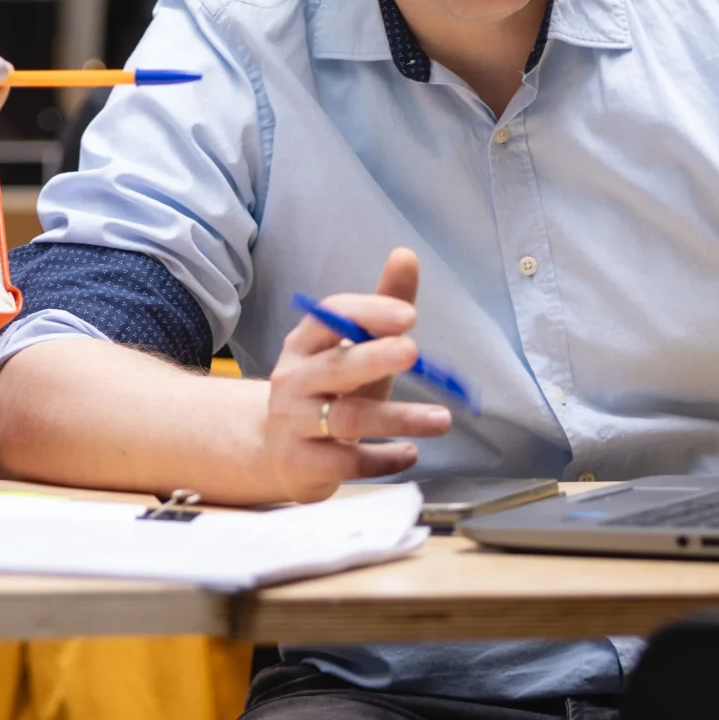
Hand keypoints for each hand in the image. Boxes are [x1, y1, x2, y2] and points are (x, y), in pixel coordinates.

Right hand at [260, 248, 450, 502]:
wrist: (276, 451)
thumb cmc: (326, 392)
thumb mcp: (351, 351)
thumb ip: (380, 309)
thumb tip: (406, 254)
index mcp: (304, 344)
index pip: (330, 317)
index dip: (368, 314)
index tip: (409, 315)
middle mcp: (292, 380)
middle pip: (335, 368)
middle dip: (374, 358)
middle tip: (413, 352)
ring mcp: (293, 424)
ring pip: (347, 420)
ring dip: (398, 418)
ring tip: (442, 419)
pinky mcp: (301, 465)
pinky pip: (347, 463)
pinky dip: (383, 459)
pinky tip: (411, 454)